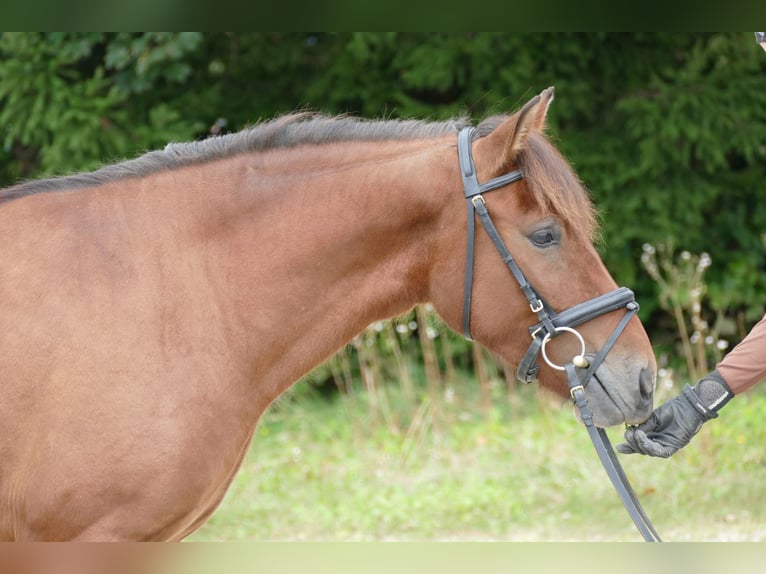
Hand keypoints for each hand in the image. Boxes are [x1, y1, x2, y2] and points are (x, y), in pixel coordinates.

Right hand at [617, 371, 731, 457]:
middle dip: (633, 444)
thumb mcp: (653, 417)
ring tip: (633, 435)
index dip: (629, 446)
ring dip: (640, 445)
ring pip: (650, 452)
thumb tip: (629, 432)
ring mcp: (667, 445)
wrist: (688, 405)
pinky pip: (661, 452)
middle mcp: (659, 442)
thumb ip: (644, 426)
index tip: (618, 447)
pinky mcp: (674, 446)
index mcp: (654, 435)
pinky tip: (642, 438)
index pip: (640, 443)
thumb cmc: (673, 409)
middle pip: (643, 449)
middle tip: (627, 435)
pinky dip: (651, 447)